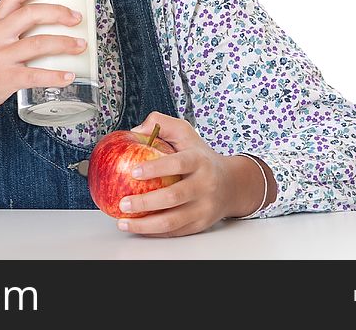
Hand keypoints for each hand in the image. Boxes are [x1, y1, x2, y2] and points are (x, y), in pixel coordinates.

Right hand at [0, 0, 86, 132]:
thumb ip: (10, 33)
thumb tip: (44, 30)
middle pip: (31, 14)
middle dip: (59, 13)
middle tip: (76, 18)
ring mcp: (0, 57)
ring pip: (38, 43)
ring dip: (65, 43)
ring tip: (80, 45)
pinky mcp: (5, 79)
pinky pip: (36, 75)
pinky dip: (56, 76)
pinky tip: (69, 77)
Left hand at [115, 111, 243, 236]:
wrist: (232, 184)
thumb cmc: (201, 157)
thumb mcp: (186, 133)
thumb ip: (162, 124)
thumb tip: (136, 131)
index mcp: (199, 161)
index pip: (178, 164)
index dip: (156, 168)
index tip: (133, 171)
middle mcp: (204, 185)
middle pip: (173, 197)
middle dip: (145, 202)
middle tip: (122, 202)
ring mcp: (203, 208)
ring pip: (172, 221)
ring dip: (145, 224)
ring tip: (123, 221)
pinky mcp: (200, 224)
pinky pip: (175, 232)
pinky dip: (153, 232)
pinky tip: (137, 227)